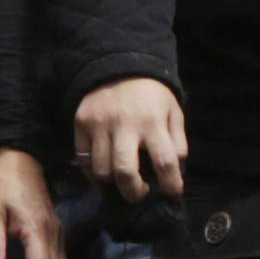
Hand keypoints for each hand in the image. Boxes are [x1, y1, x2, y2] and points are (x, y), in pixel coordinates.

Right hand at [73, 79, 188, 201]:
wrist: (119, 64)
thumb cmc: (151, 93)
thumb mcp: (173, 110)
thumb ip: (177, 139)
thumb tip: (176, 168)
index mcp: (153, 122)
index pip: (165, 162)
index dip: (171, 184)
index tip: (172, 193)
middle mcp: (125, 125)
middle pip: (125, 172)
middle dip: (134, 193)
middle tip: (140, 195)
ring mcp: (100, 125)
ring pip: (102, 170)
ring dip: (113, 184)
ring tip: (123, 182)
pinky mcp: (81, 124)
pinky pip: (83, 160)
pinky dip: (93, 176)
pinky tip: (104, 178)